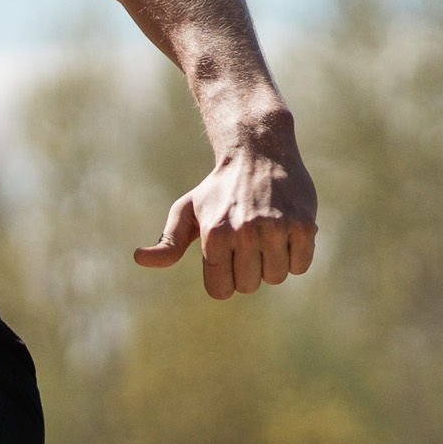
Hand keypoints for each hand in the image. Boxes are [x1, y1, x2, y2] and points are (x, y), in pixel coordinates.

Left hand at [141, 119, 318, 298]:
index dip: (224, 279)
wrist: (259, 152)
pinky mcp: (304, 225)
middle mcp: (244, 232)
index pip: (221, 291)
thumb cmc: (218, 189)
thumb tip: (138, 259)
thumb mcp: (186, 211)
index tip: (226, 258)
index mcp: (213, 235)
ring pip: (275, 278)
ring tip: (266, 237)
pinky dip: (295, 257)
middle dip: (247, 271)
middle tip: (247, 243)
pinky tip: (286, 235)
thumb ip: (167, 243)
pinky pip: (300, 266)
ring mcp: (276, 228)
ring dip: (272, 264)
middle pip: (248, 286)